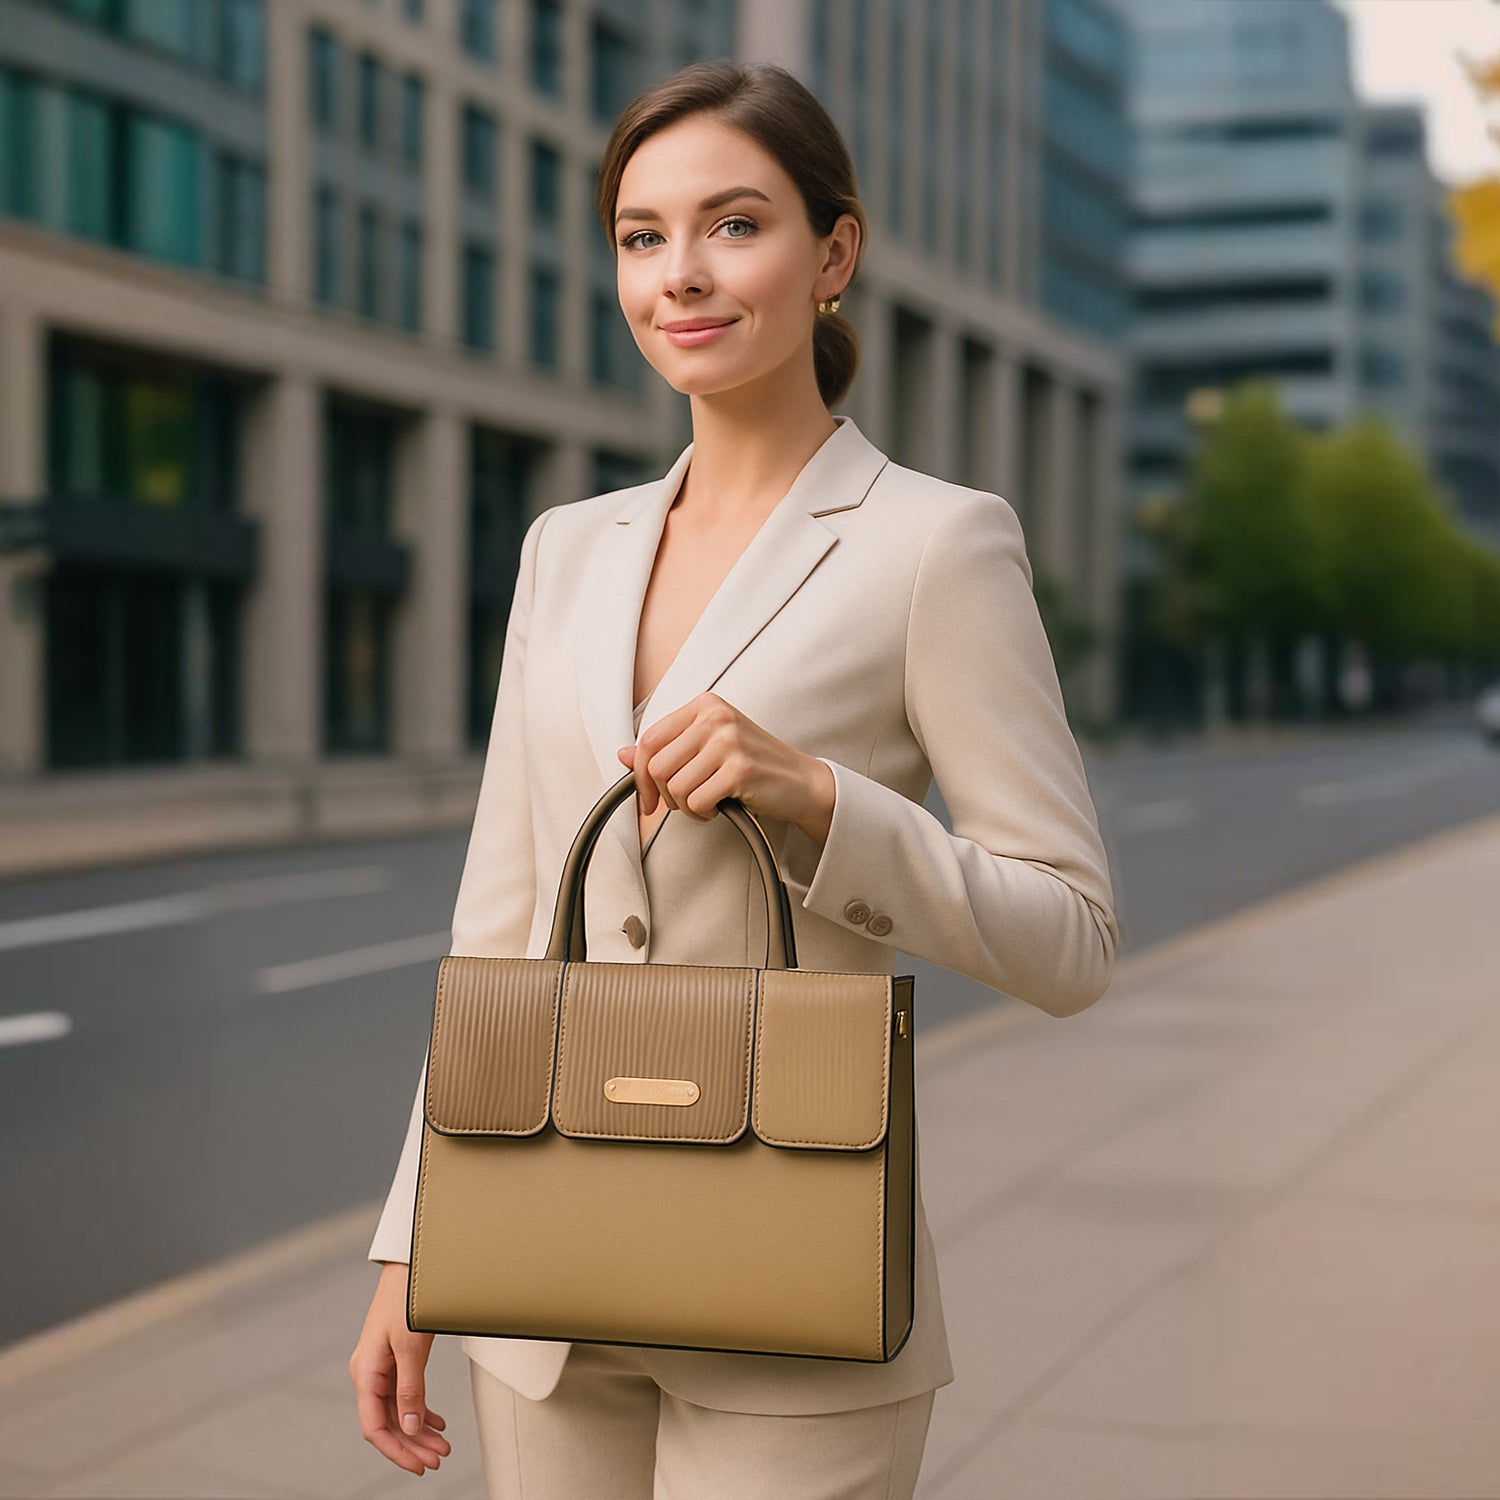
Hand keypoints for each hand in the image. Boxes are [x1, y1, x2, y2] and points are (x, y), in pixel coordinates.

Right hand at [349, 1261, 450, 1475]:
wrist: (410, 1266)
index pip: (375, 1427)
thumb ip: (411, 1388)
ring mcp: (381, 1366)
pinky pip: (404, 1393)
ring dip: (419, 1430)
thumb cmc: (406, 1300)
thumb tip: (412, 1427)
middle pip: (389, 1422)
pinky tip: (437, 1421)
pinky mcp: (394, 1358)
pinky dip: (421, 1409)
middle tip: (439, 1458)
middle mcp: (369, 1373)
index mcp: (366, 1373)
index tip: (419, 1465)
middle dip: (413, 1445)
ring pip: (399, 1410)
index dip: (397, 1450)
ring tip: (443, 1445)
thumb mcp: (411, 1346)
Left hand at [617, 693, 834, 846]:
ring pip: (674, 787)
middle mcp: (716, 717)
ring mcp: (729, 741)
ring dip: (687, 806)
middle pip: (657, 766)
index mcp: (705, 705)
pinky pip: (696, 801)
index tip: (648, 798)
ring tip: (708, 802)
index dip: (640, 775)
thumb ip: (668, 748)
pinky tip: (720, 807)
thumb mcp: (708, 748)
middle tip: (688, 801)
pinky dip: (703, 813)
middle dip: (666, 795)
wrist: (802, 782)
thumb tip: (621, 754)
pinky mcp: (740, 768)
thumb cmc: (754, 765)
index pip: (650, 739)